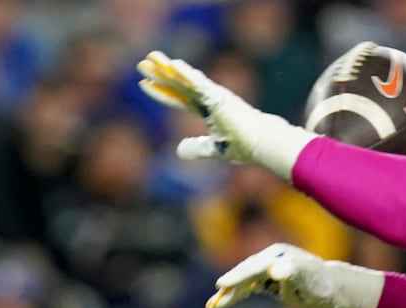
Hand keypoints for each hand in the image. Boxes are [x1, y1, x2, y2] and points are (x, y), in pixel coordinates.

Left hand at [136, 51, 315, 179]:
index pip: (178, 99)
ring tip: (151, 57)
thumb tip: (178, 150)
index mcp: (207, 109)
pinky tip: (172, 65)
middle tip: (142, 63)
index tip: (145, 84)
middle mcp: (209, 99)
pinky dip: (186, 74)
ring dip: (167, 69)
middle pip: (178, 84)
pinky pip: (200, 83)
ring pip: (185, 79)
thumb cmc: (245, 145)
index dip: (162, 92)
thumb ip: (197, 147)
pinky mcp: (220, 97)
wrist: (263, 143)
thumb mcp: (215, 148)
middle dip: (159, 74)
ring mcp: (214, 95)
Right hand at [208, 242, 384, 307]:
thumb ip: (293, 272)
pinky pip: (248, 287)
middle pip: (245, 273)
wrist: (330, 287)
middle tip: (213, 302)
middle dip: (229, 287)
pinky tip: (221, 304)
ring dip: (229, 294)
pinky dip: (236, 295)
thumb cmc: (321, 284)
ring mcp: (267, 267)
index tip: (222, 285)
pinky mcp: (266, 278)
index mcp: (279, 255)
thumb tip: (277, 269)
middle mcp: (270, 258)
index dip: (238, 277)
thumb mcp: (309, 280)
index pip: (254, 267)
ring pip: (244, 281)